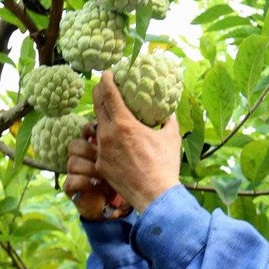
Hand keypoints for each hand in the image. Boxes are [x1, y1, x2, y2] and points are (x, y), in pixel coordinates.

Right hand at [64, 123, 131, 220]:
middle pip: (75, 145)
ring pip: (73, 162)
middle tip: (104, 156)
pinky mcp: (70, 187)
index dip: (91, 128)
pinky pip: (72, 180)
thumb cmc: (121, 180)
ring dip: (90, 168)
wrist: (111, 205)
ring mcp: (73, 172)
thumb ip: (123, 143)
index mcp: (92, 146)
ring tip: (104, 176)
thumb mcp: (124, 159)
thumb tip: (136, 128)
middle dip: (90, 149)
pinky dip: (86, 182)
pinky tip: (99, 185)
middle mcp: (80, 157)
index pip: (86, 131)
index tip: (103, 130)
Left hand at [92, 70, 180, 212]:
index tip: (107, 73)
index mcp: (124, 124)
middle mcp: (108, 135)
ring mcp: (101, 151)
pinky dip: (106, 139)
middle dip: (99, 92)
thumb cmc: (165, 165)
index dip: (106, 80)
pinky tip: (113, 139)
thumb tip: (168, 110)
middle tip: (103, 85)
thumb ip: (168, 119)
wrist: (154, 195)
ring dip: (102, 116)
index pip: (109, 94)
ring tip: (109, 113)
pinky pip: (100, 146)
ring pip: (97, 127)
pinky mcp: (100, 165)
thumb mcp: (171, 137)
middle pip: (97, 106)